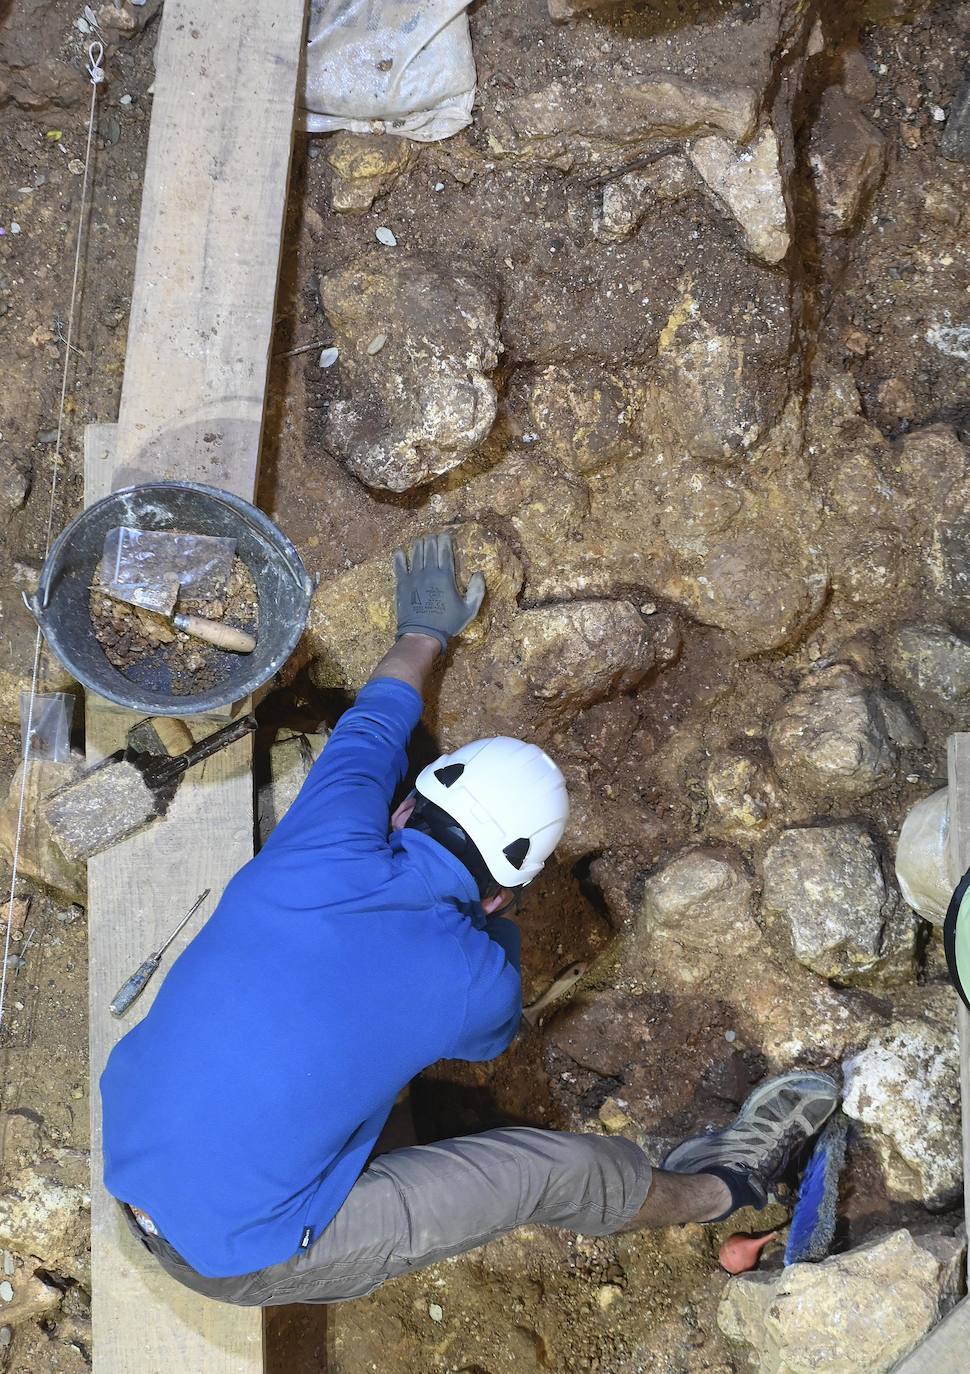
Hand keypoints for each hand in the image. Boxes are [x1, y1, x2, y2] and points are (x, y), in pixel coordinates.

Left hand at [393, 532, 484, 651]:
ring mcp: (413, 577)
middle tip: (434, 537)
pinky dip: (399, 556)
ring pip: (415, 552)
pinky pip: (399, 565)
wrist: (422, 634)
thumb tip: (479, 574)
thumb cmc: (447, 623)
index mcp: (445, 576)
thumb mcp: (469, 610)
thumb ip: (477, 591)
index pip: (444, 550)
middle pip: (429, 547)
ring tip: (421, 541)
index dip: (445, 540)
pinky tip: (400, 551)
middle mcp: (429, 572)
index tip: (446, 535)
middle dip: (432, 539)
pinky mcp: (402, 584)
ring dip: (419, 544)